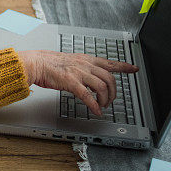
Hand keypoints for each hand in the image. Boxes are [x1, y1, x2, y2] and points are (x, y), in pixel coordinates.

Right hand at [17, 50, 138, 115]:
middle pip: (109, 78)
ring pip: (102, 87)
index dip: (124, 66)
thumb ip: (84, 67)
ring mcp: (79, 73)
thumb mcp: (72, 61)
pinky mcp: (71, 82)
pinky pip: (88, 96)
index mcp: (86, 59)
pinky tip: (95, 111)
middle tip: (110, 101)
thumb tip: (92, 76)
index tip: (134, 68)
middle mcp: (85, 65)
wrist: (37, 63)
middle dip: (113, 92)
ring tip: (102, 106)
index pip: (110, 62)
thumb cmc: (51, 63)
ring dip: (105, 100)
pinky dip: (94, 105)